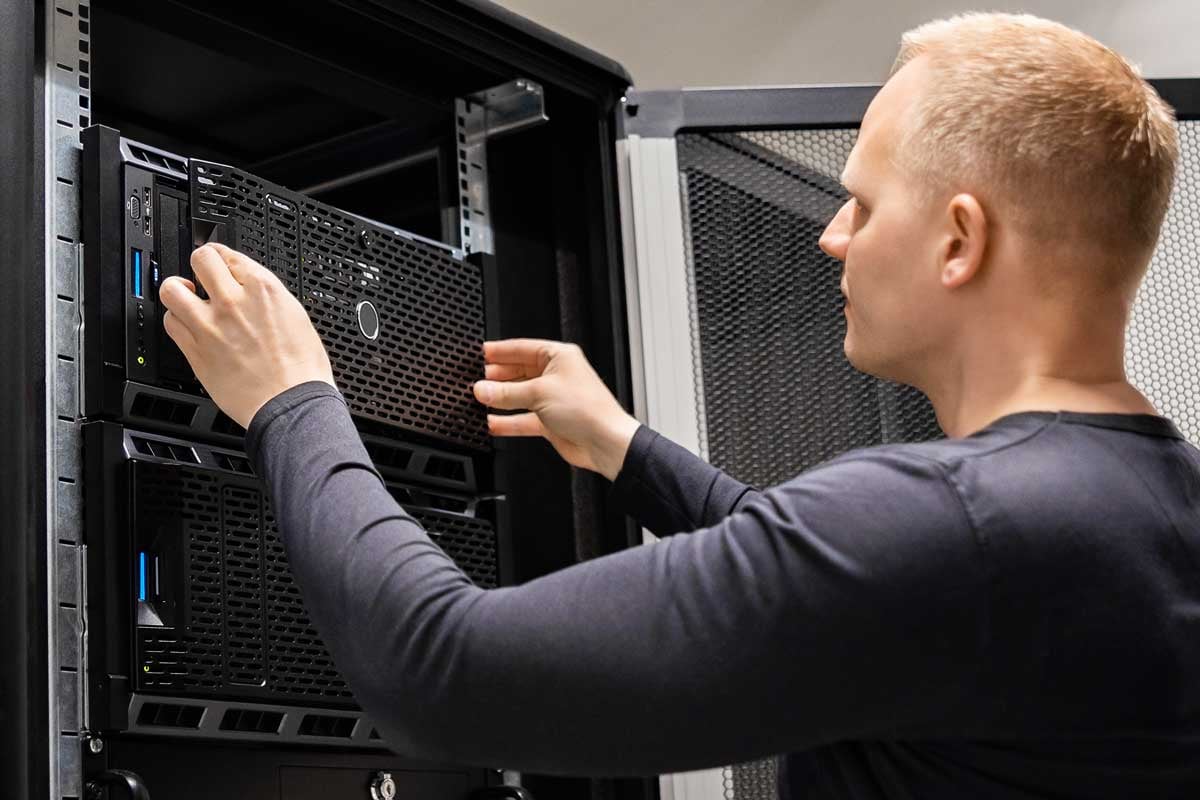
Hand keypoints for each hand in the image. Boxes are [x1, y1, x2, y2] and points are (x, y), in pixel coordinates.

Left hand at [158, 243, 335, 428]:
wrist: (292, 404)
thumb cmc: (302, 369)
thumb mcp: (296, 316)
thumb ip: (266, 296)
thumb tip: (251, 288)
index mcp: (263, 289)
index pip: (228, 253)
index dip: (223, 259)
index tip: (221, 265)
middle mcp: (233, 301)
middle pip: (199, 260)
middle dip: (201, 266)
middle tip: (204, 278)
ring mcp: (210, 326)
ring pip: (172, 290)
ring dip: (179, 292)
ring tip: (187, 299)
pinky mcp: (196, 351)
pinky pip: (171, 323)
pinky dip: (177, 321)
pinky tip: (189, 326)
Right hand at [472, 339, 639, 480]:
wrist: (604, 441)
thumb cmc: (587, 409)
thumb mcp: (539, 393)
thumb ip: (506, 392)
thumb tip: (483, 389)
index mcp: (559, 357)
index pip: (522, 348)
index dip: (500, 351)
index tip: (480, 354)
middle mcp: (556, 375)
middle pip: (518, 372)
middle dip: (497, 377)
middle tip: (475, 380)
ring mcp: (553, 399)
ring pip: (519, 396)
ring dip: (500, 399)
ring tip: (479, 399)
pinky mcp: (550, 421)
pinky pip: (523, 419)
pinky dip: (508, 421)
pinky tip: (492, 422)